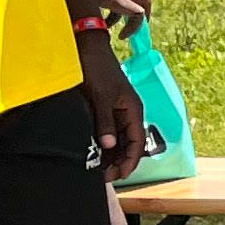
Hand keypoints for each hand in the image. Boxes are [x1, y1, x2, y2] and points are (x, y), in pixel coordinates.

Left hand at [79, 32, 148, 181]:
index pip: (137, 142)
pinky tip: (92, 151)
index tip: (119, 175)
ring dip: (109, 154)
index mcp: (133, 109)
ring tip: (96, 168)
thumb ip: (105, 121)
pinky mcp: (104, 108)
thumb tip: (109, 145)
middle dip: (119, 161)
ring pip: (117, 139)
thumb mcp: (101, 96)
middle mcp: (127, 112)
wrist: (87, 47)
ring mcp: (116, 111)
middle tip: (103, 176)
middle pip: (128, 144)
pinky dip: (101, 143)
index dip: (130, 160)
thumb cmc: (97, 68)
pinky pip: (106, 131)